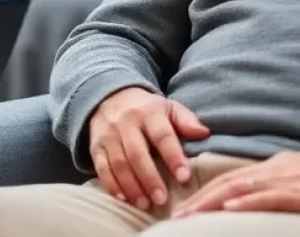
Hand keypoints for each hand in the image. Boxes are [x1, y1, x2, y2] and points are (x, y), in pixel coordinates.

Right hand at [88, 87, 209, 208]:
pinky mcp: (96, 146)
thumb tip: (204, 133)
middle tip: (162, 199)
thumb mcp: (168, 107)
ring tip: (145, 203)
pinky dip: (111, 185)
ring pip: (119, 163)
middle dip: (150, 178)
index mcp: (148, 112)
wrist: (109, 96)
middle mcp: (126, 122)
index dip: (174, 156)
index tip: (184, 177)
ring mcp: (108, 134)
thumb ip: (185, 120)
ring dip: (132, 186)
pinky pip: (101, 167)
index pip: (162, 135)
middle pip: (137, 153)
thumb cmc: (146, 109)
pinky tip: (123, 198)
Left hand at [171, 150, 299, 225]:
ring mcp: (287, 181)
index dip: (204, 193)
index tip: (183, 208)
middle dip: (198, 200)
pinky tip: (230, 208)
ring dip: (212, 202)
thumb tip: (256, 203)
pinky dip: (248, 202)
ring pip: (241, 189)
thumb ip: (279, 190)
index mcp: (273, 169)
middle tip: (174, 216)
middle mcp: (273, 171)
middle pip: (227, 183)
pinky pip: (270, 197)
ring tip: (189, 216)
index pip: (230, 180)